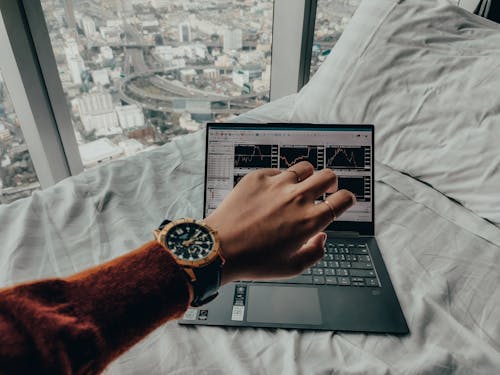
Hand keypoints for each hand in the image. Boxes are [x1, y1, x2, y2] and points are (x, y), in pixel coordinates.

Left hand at [203, 161, 355, 284]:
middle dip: (331, 183)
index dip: (347, 199)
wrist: (219, 248)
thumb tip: (322, 238)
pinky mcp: (258, 177)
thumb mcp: (292, 268)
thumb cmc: (253, 261)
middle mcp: (297, 198)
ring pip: (305, 167)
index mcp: (309, 221)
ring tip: (299, 186)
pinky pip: (277, 171)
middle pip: (328, 176)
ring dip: (307, 177)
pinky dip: (280, 179)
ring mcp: (277, 184)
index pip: (343, 199)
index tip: (343, 200)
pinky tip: (272, 191)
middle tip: (325, 189)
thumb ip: (315, 253)